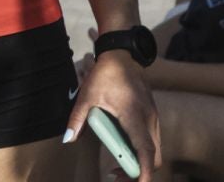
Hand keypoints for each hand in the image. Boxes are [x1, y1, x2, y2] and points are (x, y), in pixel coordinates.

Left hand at [67, 51, 161, 181]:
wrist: (122, 55)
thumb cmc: (105, 74)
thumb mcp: (87, 95)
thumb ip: (77, 118)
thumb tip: (68, 140)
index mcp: (134, 116)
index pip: (146, 152)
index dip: (144, 171)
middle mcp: (148, 120)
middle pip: (154, 157)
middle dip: (139, 172)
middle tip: (117, 177)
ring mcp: (153, 118)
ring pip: (155, 150)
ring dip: (140, 162)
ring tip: (117, 168)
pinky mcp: (152, 116)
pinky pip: (152, 140)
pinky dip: (142, 152)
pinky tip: (123, 150)